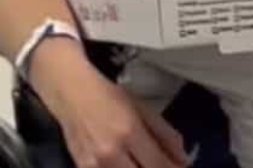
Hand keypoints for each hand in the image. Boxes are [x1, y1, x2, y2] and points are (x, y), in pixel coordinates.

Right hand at [31, 41, 188, 167]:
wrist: (70, 92)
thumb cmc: (108, 96)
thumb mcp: (141, 107)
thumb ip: (164, 133)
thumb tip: (183, 158)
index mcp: (129, 132)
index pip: (158, 165)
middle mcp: (111, 153)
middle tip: (164, 165)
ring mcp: (94, 165)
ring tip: (145, 163)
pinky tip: (128, 163)